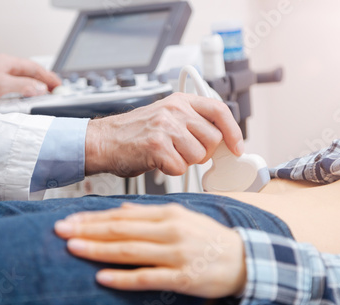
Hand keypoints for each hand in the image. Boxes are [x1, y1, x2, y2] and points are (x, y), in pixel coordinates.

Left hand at [0, 54, 60, 102]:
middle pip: (31, 74)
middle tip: (56, 93)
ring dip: (36, 90)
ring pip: (24, 83)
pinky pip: (17, 91)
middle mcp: (5, 70)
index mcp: (7, 63)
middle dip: (45, 83)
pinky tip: (29, 102)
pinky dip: (26, 96)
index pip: (34, 68)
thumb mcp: (0, 85)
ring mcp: (1, 79)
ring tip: (46, 98)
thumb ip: (22, 86)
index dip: (48, 77)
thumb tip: (41, 89)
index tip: (59, 86)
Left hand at [55, 203, 246, 297]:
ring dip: (99, 250)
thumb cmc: (210, 238)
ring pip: (130, 251)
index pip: (123, 214)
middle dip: (88, 230)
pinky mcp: (182, 278)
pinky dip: (124, 277)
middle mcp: (170, 231)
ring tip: (73, 248)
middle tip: (60, 230)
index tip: (70, 219)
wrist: (245, 260)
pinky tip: (102, 277)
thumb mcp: (182, 216)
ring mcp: (176, 254)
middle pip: (121, 230)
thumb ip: (150, 213)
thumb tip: (122, 208)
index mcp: (169, 214)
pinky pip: (148, 277)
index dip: (94, 217)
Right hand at [84, 92, 243, 176]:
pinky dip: (171, 170)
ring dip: (185, 162)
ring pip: (199, 155)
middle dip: (203, 152)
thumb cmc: (133, 133)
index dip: (233, 131)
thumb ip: (191, 122)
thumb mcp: (165, 116)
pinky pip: (180, 167)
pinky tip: (158, 161)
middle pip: (213, 139)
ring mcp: (166, 127)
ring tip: (167, 154)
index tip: (237, 147)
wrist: (103, 140)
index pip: (220, 110)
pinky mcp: (157, 146)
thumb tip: (221, 140)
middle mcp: (175, 110)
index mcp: (180, 100)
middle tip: (184, 152)